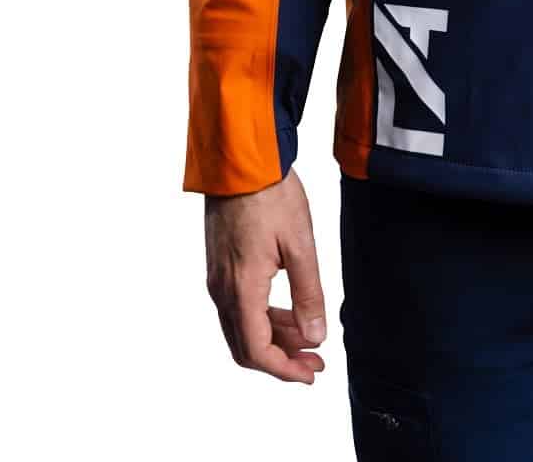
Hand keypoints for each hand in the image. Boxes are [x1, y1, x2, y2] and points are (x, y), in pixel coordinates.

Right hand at [203, 166, 327, 383]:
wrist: (240, 160)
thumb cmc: (270, 195)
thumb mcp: (300, 243)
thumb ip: (308, 293)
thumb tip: (315, 335)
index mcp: (241, 289)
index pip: (257, 351)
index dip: (284, 370)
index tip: (311, 372)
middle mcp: (222, 290)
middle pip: (246, 346)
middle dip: (281, 359)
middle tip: (315, 361)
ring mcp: (217, 278)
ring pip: (242, 327)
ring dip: (273, 339)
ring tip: (308, 337)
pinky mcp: (220, 265)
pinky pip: (238, 307)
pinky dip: (263, 318)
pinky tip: (288, 311)